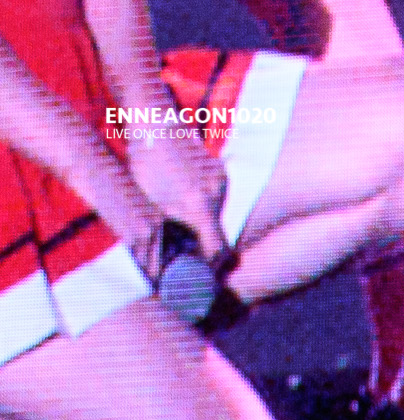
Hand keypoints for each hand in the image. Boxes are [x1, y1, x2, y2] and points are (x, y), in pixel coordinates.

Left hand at [125, 131, 229, 269]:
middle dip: (206, 247)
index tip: (199, 274)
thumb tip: (169, 260)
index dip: (211, 266)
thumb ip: (166, 232)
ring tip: (183, 226)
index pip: (218, 250)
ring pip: (218, 215)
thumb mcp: (149, 202)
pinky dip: (203, 206)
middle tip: (187, 256)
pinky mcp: (218, 171)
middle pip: (220, 233)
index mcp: (200, 206)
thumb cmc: (144, 163)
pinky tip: (184, 199)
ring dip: (203, 225)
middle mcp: (217, 195)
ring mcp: (220, 181)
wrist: (153, 123)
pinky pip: (216, 198)